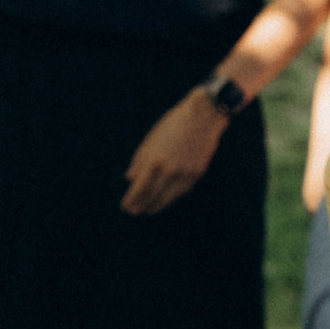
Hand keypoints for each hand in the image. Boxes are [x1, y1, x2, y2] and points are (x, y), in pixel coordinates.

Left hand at [120, 92, 230, 215]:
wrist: (203, 116)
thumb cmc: (173, 124)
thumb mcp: (151, 140)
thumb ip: (139, 160)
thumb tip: (130, 178)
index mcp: (154, 161)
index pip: (139, 189)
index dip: (131, 200)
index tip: (126, 206)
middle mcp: (169, 171)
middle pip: (152, 196)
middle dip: (142, 206)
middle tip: (135, 211)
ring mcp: (184, 173)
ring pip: (168, 198)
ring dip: (157, 205)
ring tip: (149, 209)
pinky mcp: (197, 173)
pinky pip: (181, 190)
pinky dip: (172, 196)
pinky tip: (166, 198)